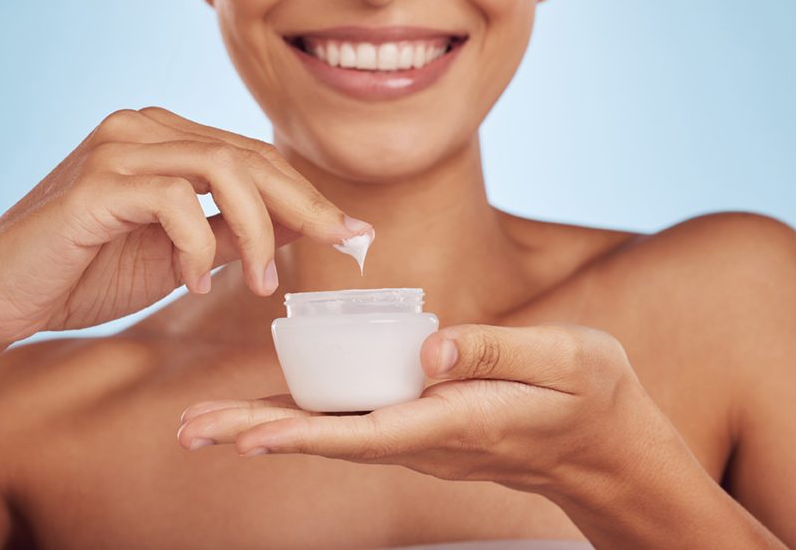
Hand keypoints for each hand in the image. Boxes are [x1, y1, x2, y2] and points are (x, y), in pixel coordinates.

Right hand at [0, 107, 371, 352]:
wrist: (2, 295)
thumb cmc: (87, 271)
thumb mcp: (182, 253)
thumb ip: (234, 232)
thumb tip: (305, 225)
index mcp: (165, 138)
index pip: (254, 157)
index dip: (309, 195)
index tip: (353, 232)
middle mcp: (144, 128)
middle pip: (250, 156)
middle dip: (307, 206)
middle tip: (344, 245)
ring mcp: (119, 147)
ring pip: (224, 169)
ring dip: (257, 232)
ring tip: (260, 284)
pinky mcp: (97, 182)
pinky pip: (177, 203)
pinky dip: (198, 248)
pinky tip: (192, 285)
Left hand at [177, 324, 678, 497]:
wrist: (606, 446)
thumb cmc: (591, 394)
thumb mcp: (564, 358)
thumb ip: (497, 351)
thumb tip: (430, 349)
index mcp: (457, 420)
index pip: (367, 433)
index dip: (302, 436)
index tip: (244, 438)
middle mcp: (427, 438)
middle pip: (329, 441)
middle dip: (257, 434)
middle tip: (189, 430)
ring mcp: (422, 437)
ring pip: (333, 434)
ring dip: (267, 427)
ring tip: (206, 423)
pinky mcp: (423, 426)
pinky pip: (354, 422)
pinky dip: (304, 418)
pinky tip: (272, 412)